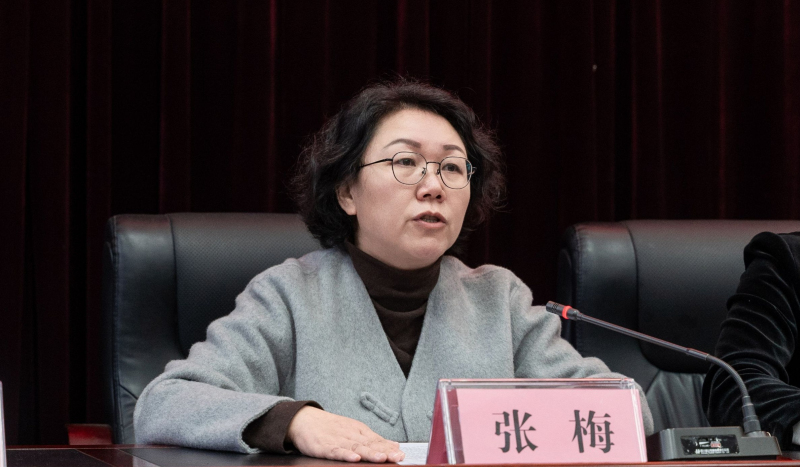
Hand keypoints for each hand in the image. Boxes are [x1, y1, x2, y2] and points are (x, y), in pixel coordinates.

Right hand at [286, 406, 404, 462]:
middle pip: (369, 444)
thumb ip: (373, 439)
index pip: (377, 440)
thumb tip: (394, 445)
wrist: (303, 419)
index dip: (390, 448)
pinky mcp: (324, 446)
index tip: (402, 454)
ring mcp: (337, 439)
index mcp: (358, 430)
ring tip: (381, 458)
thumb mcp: (353, 429)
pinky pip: (336, 451)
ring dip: (369, 453)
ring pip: (355, 447)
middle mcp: (350, 434)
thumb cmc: (330, 427)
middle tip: (397, 457)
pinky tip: (354, 458)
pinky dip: (345, 454)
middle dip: (384, 451)